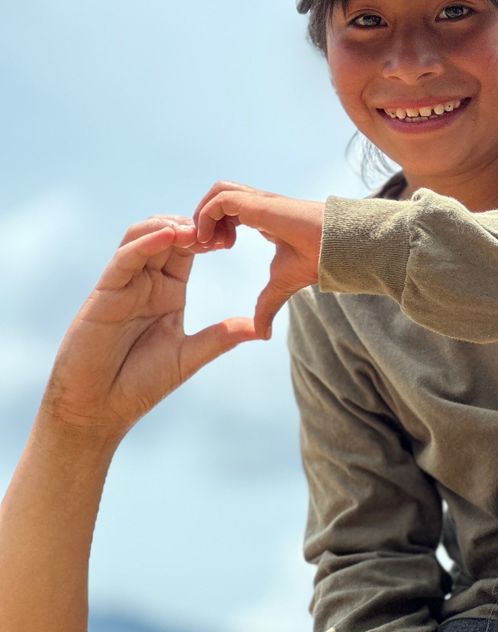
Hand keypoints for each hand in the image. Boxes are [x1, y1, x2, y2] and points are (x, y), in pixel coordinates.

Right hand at [41, 218, 255, 437]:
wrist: (101, 407)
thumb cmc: (141, 381)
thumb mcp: (191, 355)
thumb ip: (222, 337)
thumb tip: (262, 330)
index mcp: (168, 292)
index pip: (188, 251)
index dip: (209, 238)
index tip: (235, 235)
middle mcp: (146, 283)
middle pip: (166, 236)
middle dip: (192, 224)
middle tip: (219, 224)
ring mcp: (124, 285)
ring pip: (142, 238)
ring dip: (168, 225)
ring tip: (195, 227)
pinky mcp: (105, 293)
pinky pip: (124, 260)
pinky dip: (145, 244)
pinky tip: (167, 236)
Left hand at [193, 181, 325, 338]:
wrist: (338, 250)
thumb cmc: (318, 260)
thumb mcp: (282, 285)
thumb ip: (267, 304)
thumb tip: (262, 333)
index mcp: (265, 219)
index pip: (229, 211)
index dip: (215, 228)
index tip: (214, 251)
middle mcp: (260, 206)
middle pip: (220, 196)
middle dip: (204, 219)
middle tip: (206, 246)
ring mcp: (260, 202)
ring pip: (218, 192)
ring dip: (204, 216)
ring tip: (208, 243)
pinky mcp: (259, 204)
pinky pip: (220, 200)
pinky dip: (207, 217)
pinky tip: (214, 242)